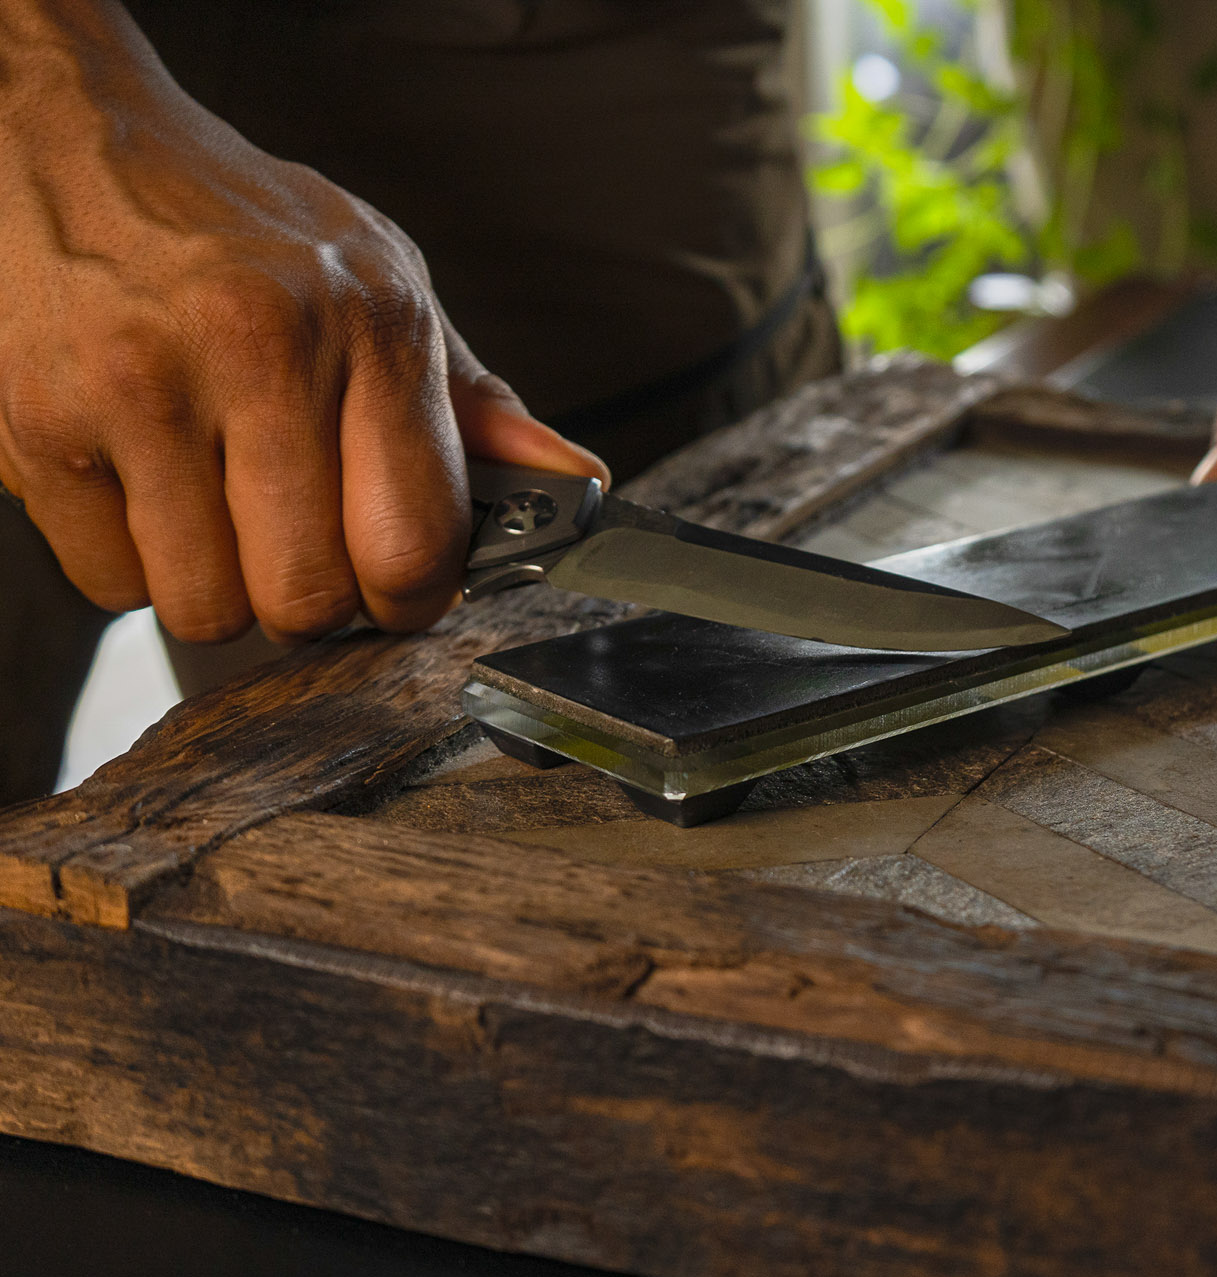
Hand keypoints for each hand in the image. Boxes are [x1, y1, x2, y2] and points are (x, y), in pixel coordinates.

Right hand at [0, 11, 605, 643]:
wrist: (75, 142)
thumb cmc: (246, 228)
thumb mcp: (385, 284)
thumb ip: (476, 402)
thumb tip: (577, 483)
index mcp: (370, 324)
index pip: (414, 543)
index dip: (415, 599)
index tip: (403, 590)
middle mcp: (260, 349)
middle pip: (310, 597)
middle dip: (316, 603)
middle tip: (304, 550)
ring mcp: (142, 387)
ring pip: (207, 608)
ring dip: (222, 589)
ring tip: (223, 512)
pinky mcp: (40, 422)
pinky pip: (111, 583)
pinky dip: (136, 566)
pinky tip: (150, 490)